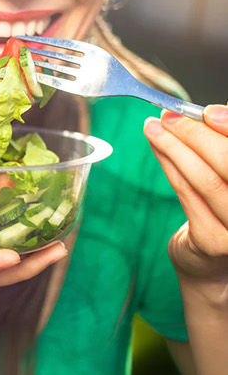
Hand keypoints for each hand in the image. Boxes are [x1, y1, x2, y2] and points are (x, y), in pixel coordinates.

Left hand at [144, 106, 227, 285]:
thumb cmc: (227, 207)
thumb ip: (225, 147)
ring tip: (154, 127)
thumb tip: (207, 114)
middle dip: (196, 135)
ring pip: (205, 180)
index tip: (207, 112)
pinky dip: (170, 167)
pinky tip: (158, 149)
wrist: (215, 263)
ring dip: (175, 148)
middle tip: (169, 116)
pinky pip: (187, 195)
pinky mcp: (214, 241)